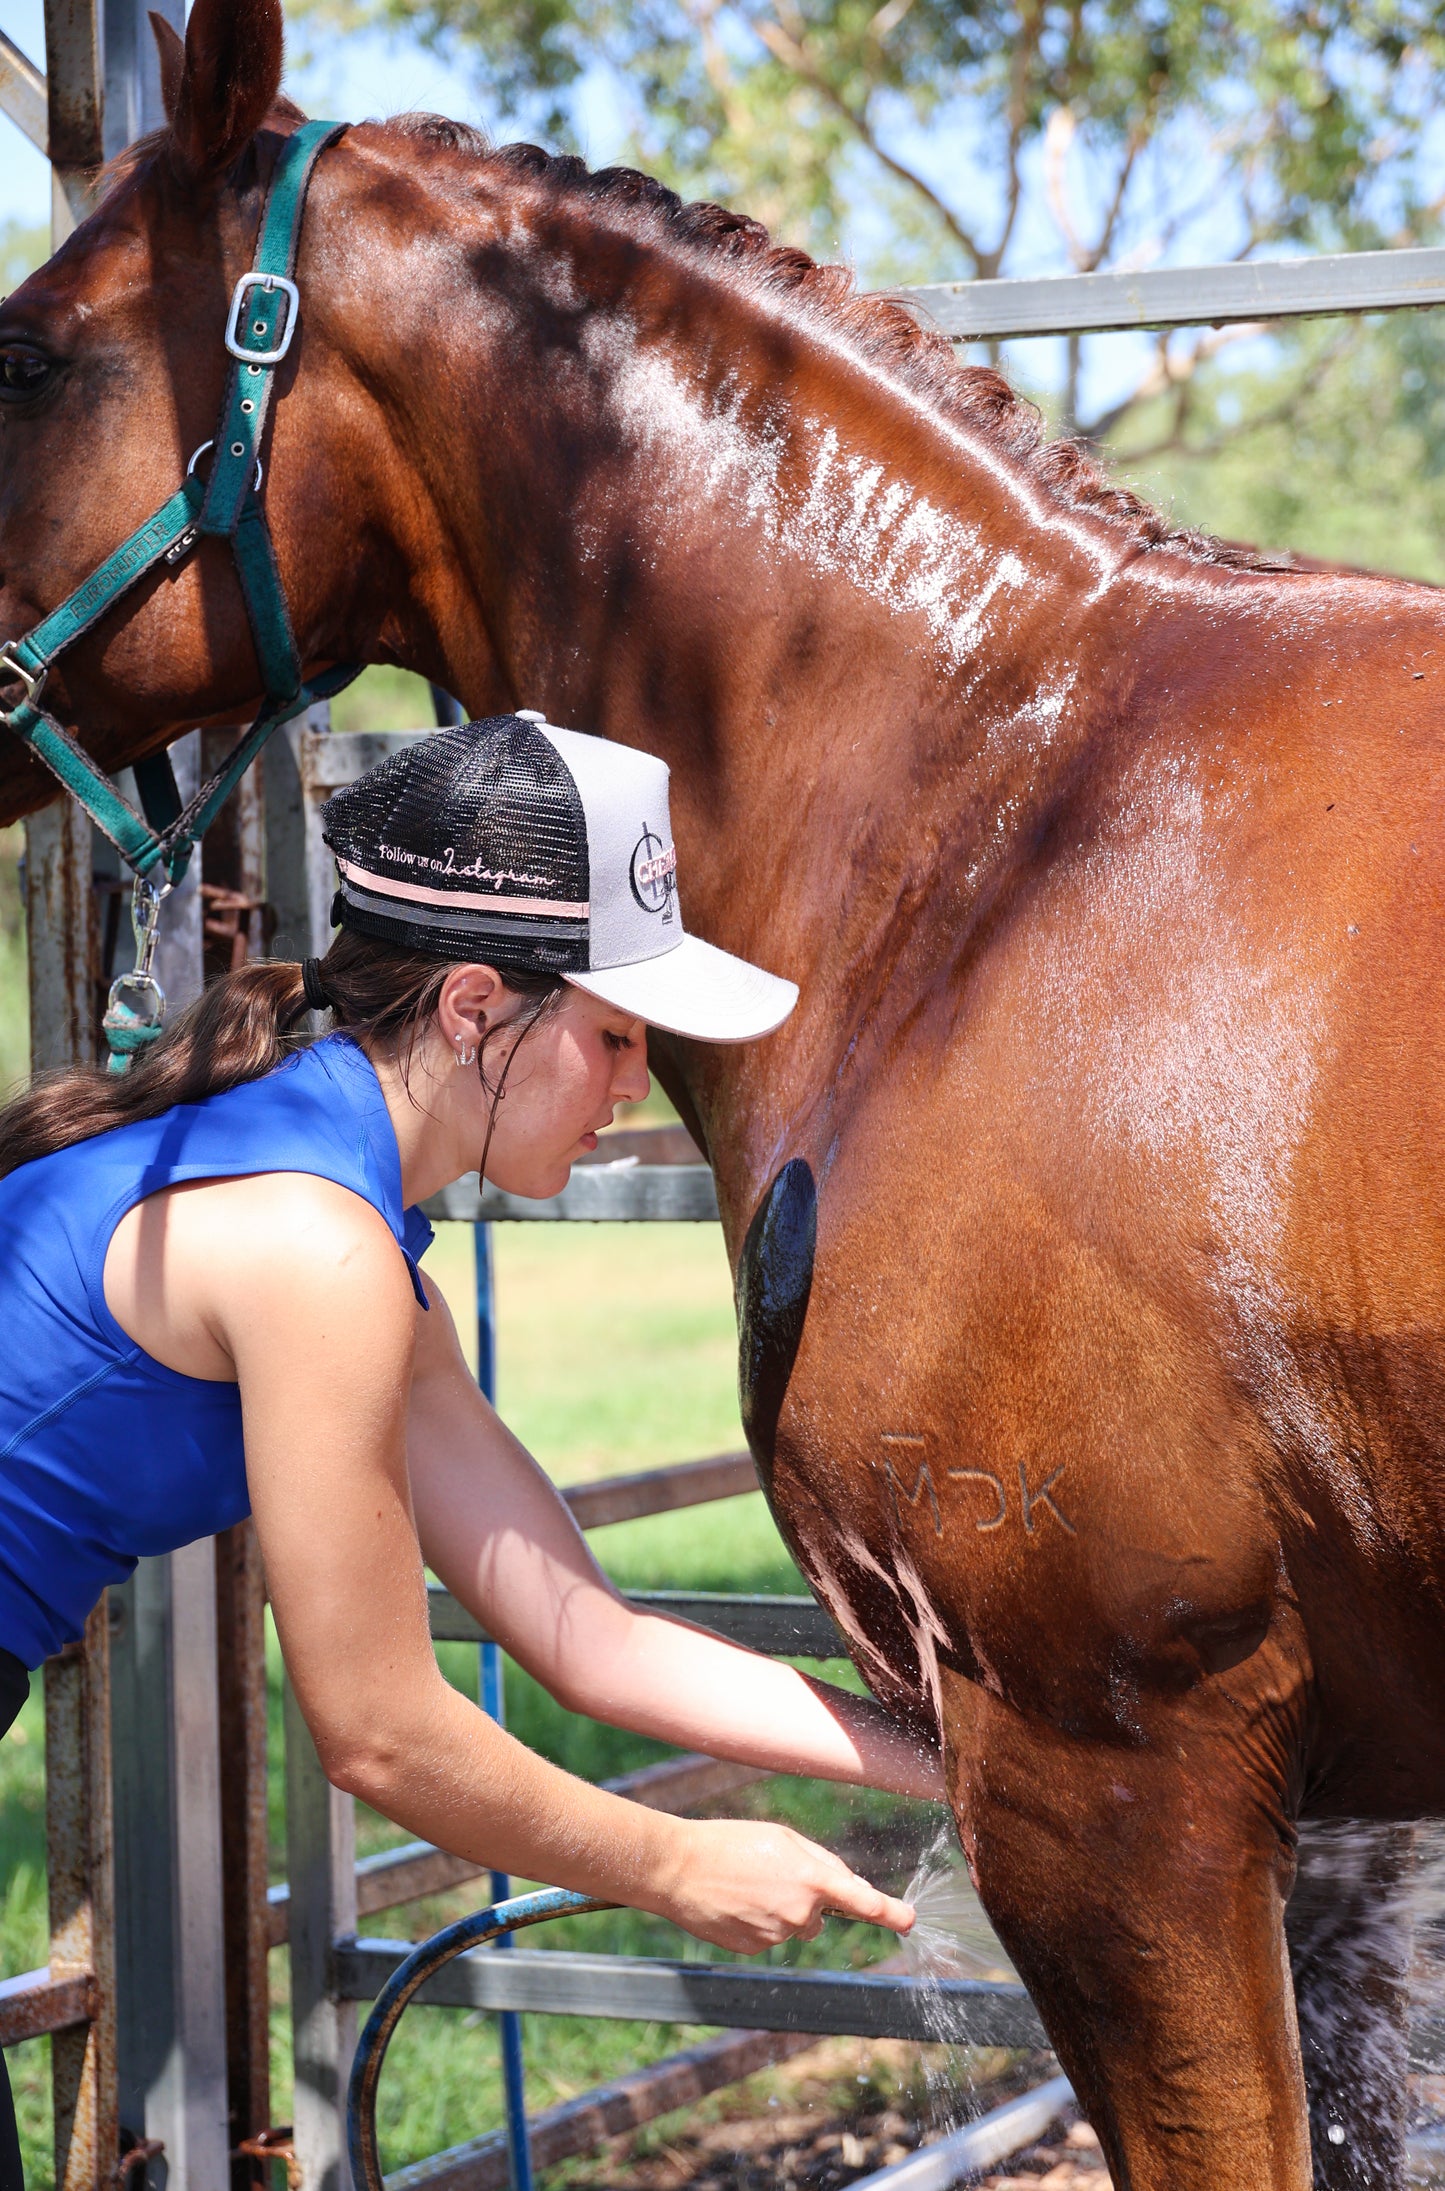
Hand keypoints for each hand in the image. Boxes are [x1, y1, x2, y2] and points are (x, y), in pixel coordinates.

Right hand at [645, 1817, 915, 1952]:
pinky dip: (758, 1922)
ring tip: (745, 1884)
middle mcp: (799, 1912)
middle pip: (821, 1914)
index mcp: (811, 1878)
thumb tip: (847, 1888)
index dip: (891, 1912)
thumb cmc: (731, 1843)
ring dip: (780, 1909)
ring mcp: (776, 1935)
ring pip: (793, 1926)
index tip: (909, 1920)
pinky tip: (735, 1902)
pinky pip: (769, 1936)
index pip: (863, 1901)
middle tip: (769, 1873)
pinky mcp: (753, 1950)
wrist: (678, 1868)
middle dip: (806, 1897)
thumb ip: (820, 1862)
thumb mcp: (781, 1838)